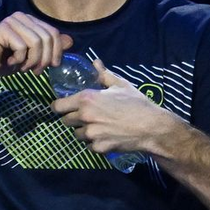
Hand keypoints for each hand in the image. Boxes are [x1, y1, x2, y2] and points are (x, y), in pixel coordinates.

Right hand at [0, 12, 72, 78]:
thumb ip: (48, 48)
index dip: (57, 51)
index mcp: (30, 21)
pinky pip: (22, 46)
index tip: (51, 67)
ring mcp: (12, 22)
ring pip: (36, 42)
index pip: (53, 32)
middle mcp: (22, 17)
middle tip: (36, 72)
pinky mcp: (3, 29)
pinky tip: (11, 63)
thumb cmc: (2, 60)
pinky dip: (20, 60)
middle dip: (45, 59)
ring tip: (23, 69)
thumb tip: (70, 41)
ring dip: (32, 60)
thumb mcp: (30, 57)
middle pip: (47, 37)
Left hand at [50, 59, 175, 155]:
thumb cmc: (136, 103)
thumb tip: (95, 62)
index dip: (59, 107)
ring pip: (77, 134)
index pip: (57, 106)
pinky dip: (96, 143)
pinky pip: (89, 146)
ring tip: (100, 127)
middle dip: (74, 119)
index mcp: (86, 99)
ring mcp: (90, 134)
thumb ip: (103, 74)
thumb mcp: (120, 85)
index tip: (64, 107)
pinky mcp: (98, 147)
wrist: (152, 127)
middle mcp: (84, 116)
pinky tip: (108, 136)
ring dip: (84, 131)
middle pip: (65, 121)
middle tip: (87, 117)